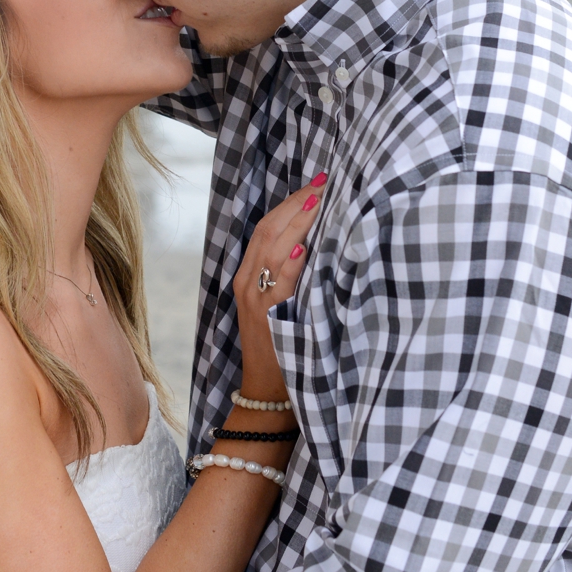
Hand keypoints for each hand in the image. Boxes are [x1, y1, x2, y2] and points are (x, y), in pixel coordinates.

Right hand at [230, 174, 326, 399]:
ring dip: (297, 223)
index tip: (316, 184)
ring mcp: (255, 299)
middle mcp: (247, 283)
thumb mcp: (280, 302)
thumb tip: (318, 243)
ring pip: (271, 250)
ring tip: (318, 201)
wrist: (266, 389)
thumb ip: (290, 274)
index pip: (266, 228)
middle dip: (296, 203)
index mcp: (249, 276)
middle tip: (324, 182)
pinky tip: (304, 247)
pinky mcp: (266, 317)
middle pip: (267, 230)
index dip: (289, 203)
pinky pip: (278, 284)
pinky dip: (290, 263)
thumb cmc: (281, 344)